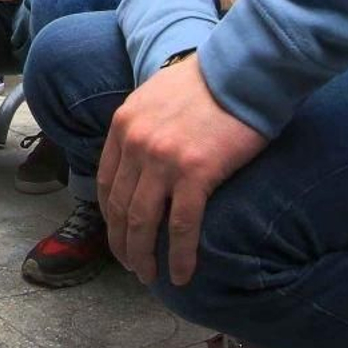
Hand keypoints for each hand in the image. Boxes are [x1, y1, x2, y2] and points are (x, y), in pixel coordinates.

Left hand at [98, 55, 267, 285]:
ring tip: (150, 276)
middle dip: (122, 243)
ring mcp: (163, 160)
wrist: (241, 71)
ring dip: (143, 255)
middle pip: (120, 207)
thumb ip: (142, 125)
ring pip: (143, 222)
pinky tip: (182, 274)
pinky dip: (180, 255)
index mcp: (123, 125)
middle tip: (131, 265)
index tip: (117, 234)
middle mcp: (136, 144)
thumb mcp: (155, 96)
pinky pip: (182, 226)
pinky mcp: (196, 173)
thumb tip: (142, 156)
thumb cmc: (206, 82)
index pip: (106, 182)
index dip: (109, 215)